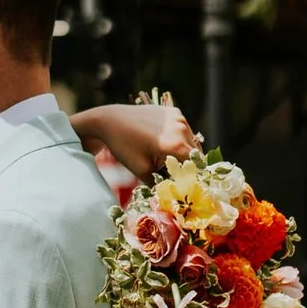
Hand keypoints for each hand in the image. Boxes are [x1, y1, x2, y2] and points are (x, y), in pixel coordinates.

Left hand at [79, 99, 197, 178]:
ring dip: (185, 152)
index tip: (185, 185)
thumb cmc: (124, 146)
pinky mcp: (173, 111)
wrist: (110, 120)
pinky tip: (164, 144)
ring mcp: (178, 117)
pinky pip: (183, 130)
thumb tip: (173, 195)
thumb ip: (160, 184)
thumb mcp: (142, 170)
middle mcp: (181, 127)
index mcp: (175, 143)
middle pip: (196, 153)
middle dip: (188, 165)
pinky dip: (179, 139)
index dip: (192, 177)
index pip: (195, 165)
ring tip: (168, 159)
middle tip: (176, 175)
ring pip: (191, 141)